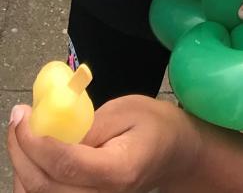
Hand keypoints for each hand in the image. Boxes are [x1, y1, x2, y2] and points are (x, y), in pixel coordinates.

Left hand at [7, 96, 198, 191]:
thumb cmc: (153, 125)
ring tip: (22, 133)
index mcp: (118, 170)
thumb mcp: (127, 109)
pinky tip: (29, 156)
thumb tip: (50, 129)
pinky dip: (29, 180)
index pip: (66, 165)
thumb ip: (89, 122)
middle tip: (17, 118)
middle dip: (22, 151)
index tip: (23, 116)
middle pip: (46, 186)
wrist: (173, 154)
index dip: (37, 143)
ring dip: (21, 166)